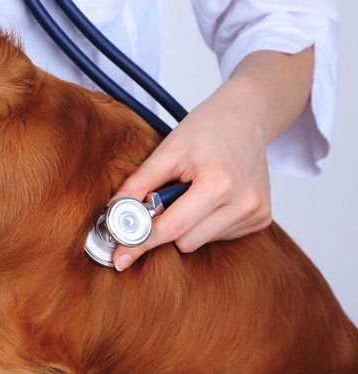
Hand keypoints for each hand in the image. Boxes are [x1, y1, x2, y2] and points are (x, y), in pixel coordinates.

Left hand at [112, 48, 313, 270]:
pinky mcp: (262, 219)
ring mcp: (256, 214)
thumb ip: (139, 183)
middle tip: (162, 198)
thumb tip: (112, 211)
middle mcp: (243, 203)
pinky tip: (210, 196)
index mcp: (219, 184)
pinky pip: (218, 236)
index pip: (172, 227)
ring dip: (186, 224)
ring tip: (193, 189)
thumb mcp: (168, 149)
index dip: (141, 242)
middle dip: (165, 226)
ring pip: (200, 241)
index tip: (119, 258)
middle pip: (185, 241)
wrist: (248, 115)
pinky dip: (205, 223)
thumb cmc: (206, 128)